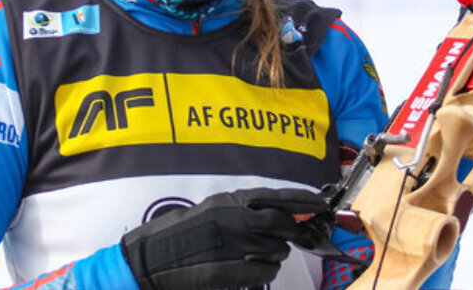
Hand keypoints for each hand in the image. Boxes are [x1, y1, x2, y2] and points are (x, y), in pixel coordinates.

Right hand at [121, 187, 328, 289]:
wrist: (151, 257)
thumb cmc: (180, 233)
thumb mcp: (213, 208)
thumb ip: (243, 208)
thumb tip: (281, 212)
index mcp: (231, 201)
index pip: (278, 198)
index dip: (304, 202)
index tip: (321, 205)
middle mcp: (235, 219)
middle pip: (283, 226)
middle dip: (290, 233)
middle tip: (290, 238)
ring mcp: (233, 246)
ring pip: (276, 252)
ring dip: (272, 255)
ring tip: (251, 255)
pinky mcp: (229, 271)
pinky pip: (264, 273)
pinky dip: (262, 273)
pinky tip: (249, 270)